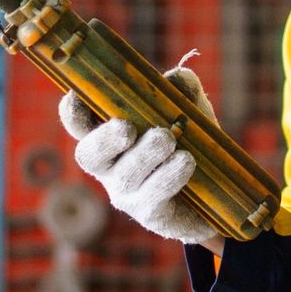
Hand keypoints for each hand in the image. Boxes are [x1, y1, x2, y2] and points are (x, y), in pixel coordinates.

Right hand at [59, 67, 219, 246]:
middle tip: (126, 128)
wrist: (218, 194)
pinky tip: (186, 161)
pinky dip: (169, 175)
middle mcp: (110, 166)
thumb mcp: (190, 111)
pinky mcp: (150, 213)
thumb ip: (182, 90)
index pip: (79, 124)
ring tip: (167, 139)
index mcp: (110, 136)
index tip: (76, 95)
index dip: (72, 112)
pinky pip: (154, 194)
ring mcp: (127, 192)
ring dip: (146, 153)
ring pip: (126, 173)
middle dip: (104, 140)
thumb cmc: (191, 144)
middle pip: (89, 154)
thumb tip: (175, 78)